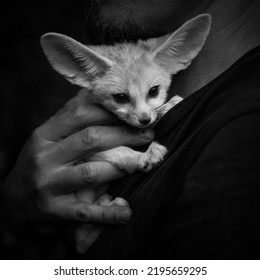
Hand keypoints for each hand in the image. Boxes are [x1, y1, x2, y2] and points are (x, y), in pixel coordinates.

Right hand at [3, 89, 153, 240]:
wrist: (13, 204)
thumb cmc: (39, 166)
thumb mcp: (47, 140)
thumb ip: (69, 122)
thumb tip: (95, 97)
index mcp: (45, 135)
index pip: (80, 115)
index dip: (110, 112)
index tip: (132, 114)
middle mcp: (45, 157)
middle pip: (91, 139)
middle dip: (124, 135)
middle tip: (148, 134)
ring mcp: (48, 185)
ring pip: (91, 172)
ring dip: (121, 167)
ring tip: (142, 163)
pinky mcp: (53, 211)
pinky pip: (85, 212)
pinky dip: (108, 214)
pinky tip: (126, 213)